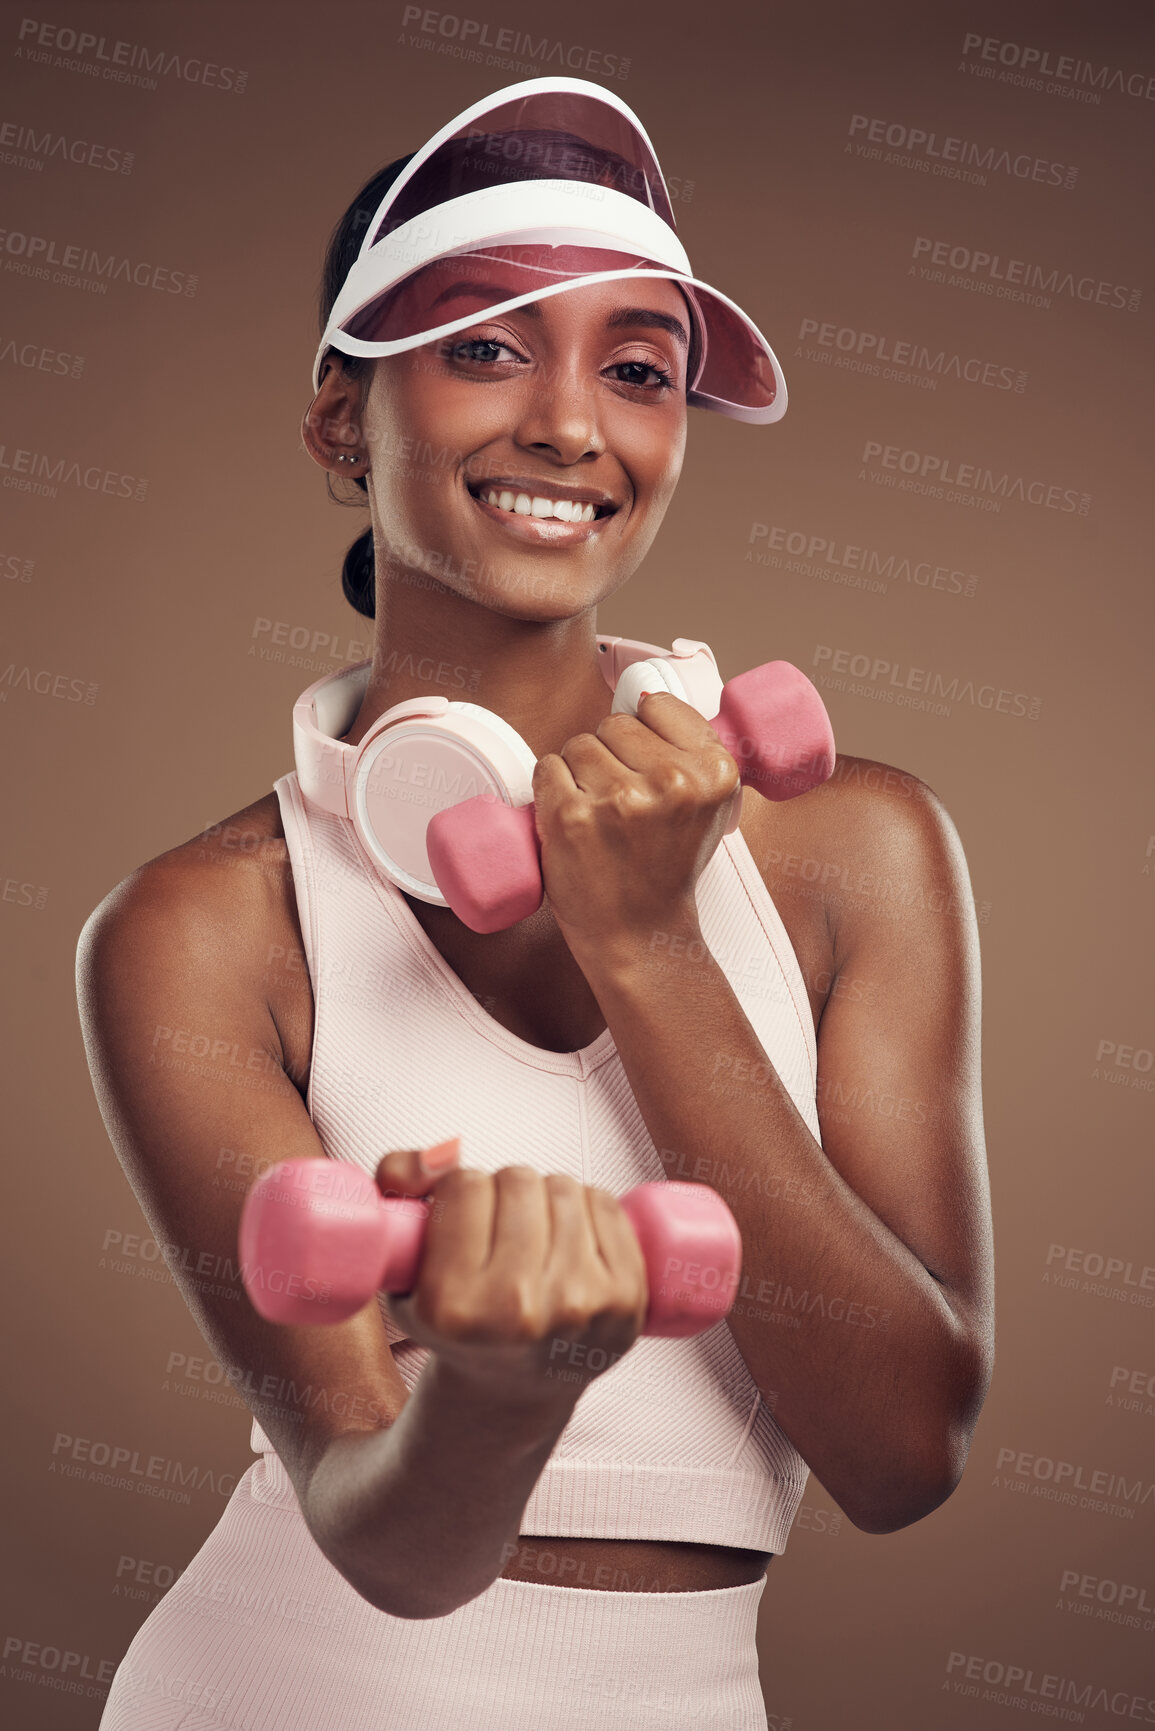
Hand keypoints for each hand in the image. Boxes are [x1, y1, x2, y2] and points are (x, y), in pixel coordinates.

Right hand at [374, 1148, 648, 1406]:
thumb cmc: (456, 1317)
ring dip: (545, 1197)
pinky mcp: (626, 1296)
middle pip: (517, 1179)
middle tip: (499, 1229)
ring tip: (533, 1236)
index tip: (461, 1220)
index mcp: (452, 1307)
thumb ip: (395, 1188)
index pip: (464, 1185)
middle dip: (505, 1192)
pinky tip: (569, 1240)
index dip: (459, 1191)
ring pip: (562, 1186)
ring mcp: (579, 1304)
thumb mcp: (401, 1265)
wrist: (513, 1388)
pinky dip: (586, 1206)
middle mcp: (518, 1310)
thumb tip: (439, 1154)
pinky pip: (604, 1202)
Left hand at [530, 689, 741, 952]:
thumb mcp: (708, 807)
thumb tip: (647, 696)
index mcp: (714, 771)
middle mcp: (672, 781)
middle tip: (620, 803)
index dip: (643, 732)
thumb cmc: (665, 869)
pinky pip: (546, 767)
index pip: (657, 703)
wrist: (641, 934)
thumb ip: (690, 753)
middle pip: (613, 723)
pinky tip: (572, 819)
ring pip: (577, 744)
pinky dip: (550, 790)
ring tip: (598, 815)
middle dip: (608, 755)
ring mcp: (620, 799)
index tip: (644, 764)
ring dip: (577, 773)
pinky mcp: (572, 816)